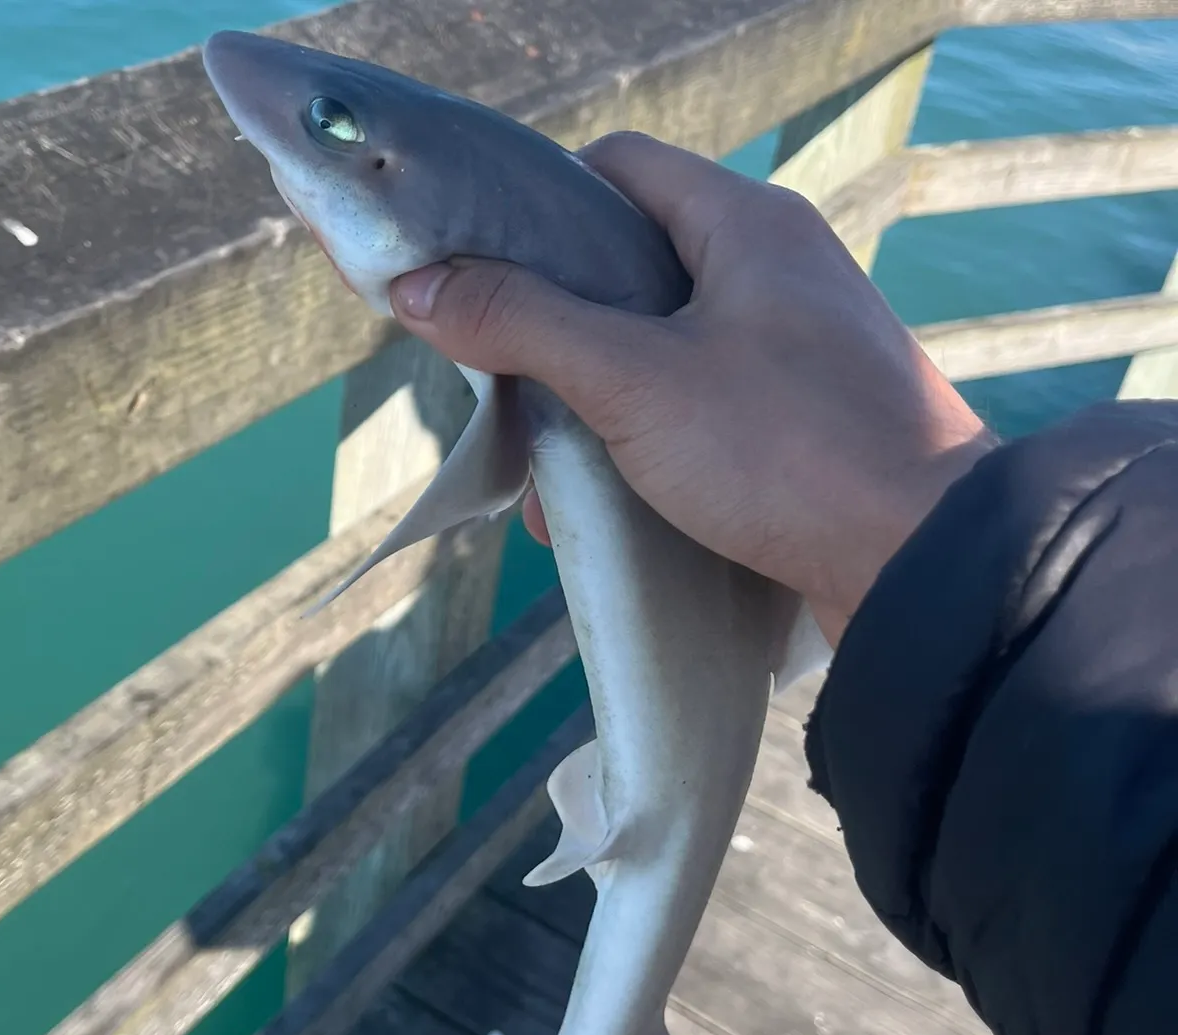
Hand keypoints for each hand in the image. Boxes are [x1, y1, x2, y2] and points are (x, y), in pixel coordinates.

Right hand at [389, 132, 994, 644]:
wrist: (920, 562)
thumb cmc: (780, 450)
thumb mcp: (632, 382)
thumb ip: (524, 325)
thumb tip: (419, 286)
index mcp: (746, 223)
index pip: (618, 169)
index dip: (538, 211)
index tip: (481, 275)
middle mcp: (778, 270)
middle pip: (629, 273)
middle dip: (554, 344)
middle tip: (508, 402)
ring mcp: (797, 349)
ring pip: (659, 356)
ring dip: (591, 417)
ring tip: (552, 490)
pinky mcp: (805, 422)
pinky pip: (700, 415)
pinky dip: (644, 453)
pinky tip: (609, 513)